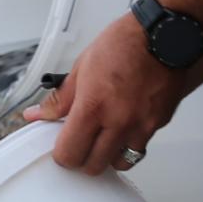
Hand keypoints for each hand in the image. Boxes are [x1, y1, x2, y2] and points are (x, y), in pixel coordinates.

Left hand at [27, 12, 190, 174]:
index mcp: (93, 106)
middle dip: (83, 159)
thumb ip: (60, 99)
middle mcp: (118, 121)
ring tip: (103, 138)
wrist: (164, 35)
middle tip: (81, 143)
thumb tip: (38, 114)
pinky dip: (128, 145)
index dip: (62, 155)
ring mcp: (141, 126)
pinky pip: (139, 148)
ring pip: (119, 163)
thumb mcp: (82, 66)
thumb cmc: (124, 43)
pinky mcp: (158, 125)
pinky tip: (123, 128)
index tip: (62, 146)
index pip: (70, 153)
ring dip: (107, 156)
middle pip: (93, 166)